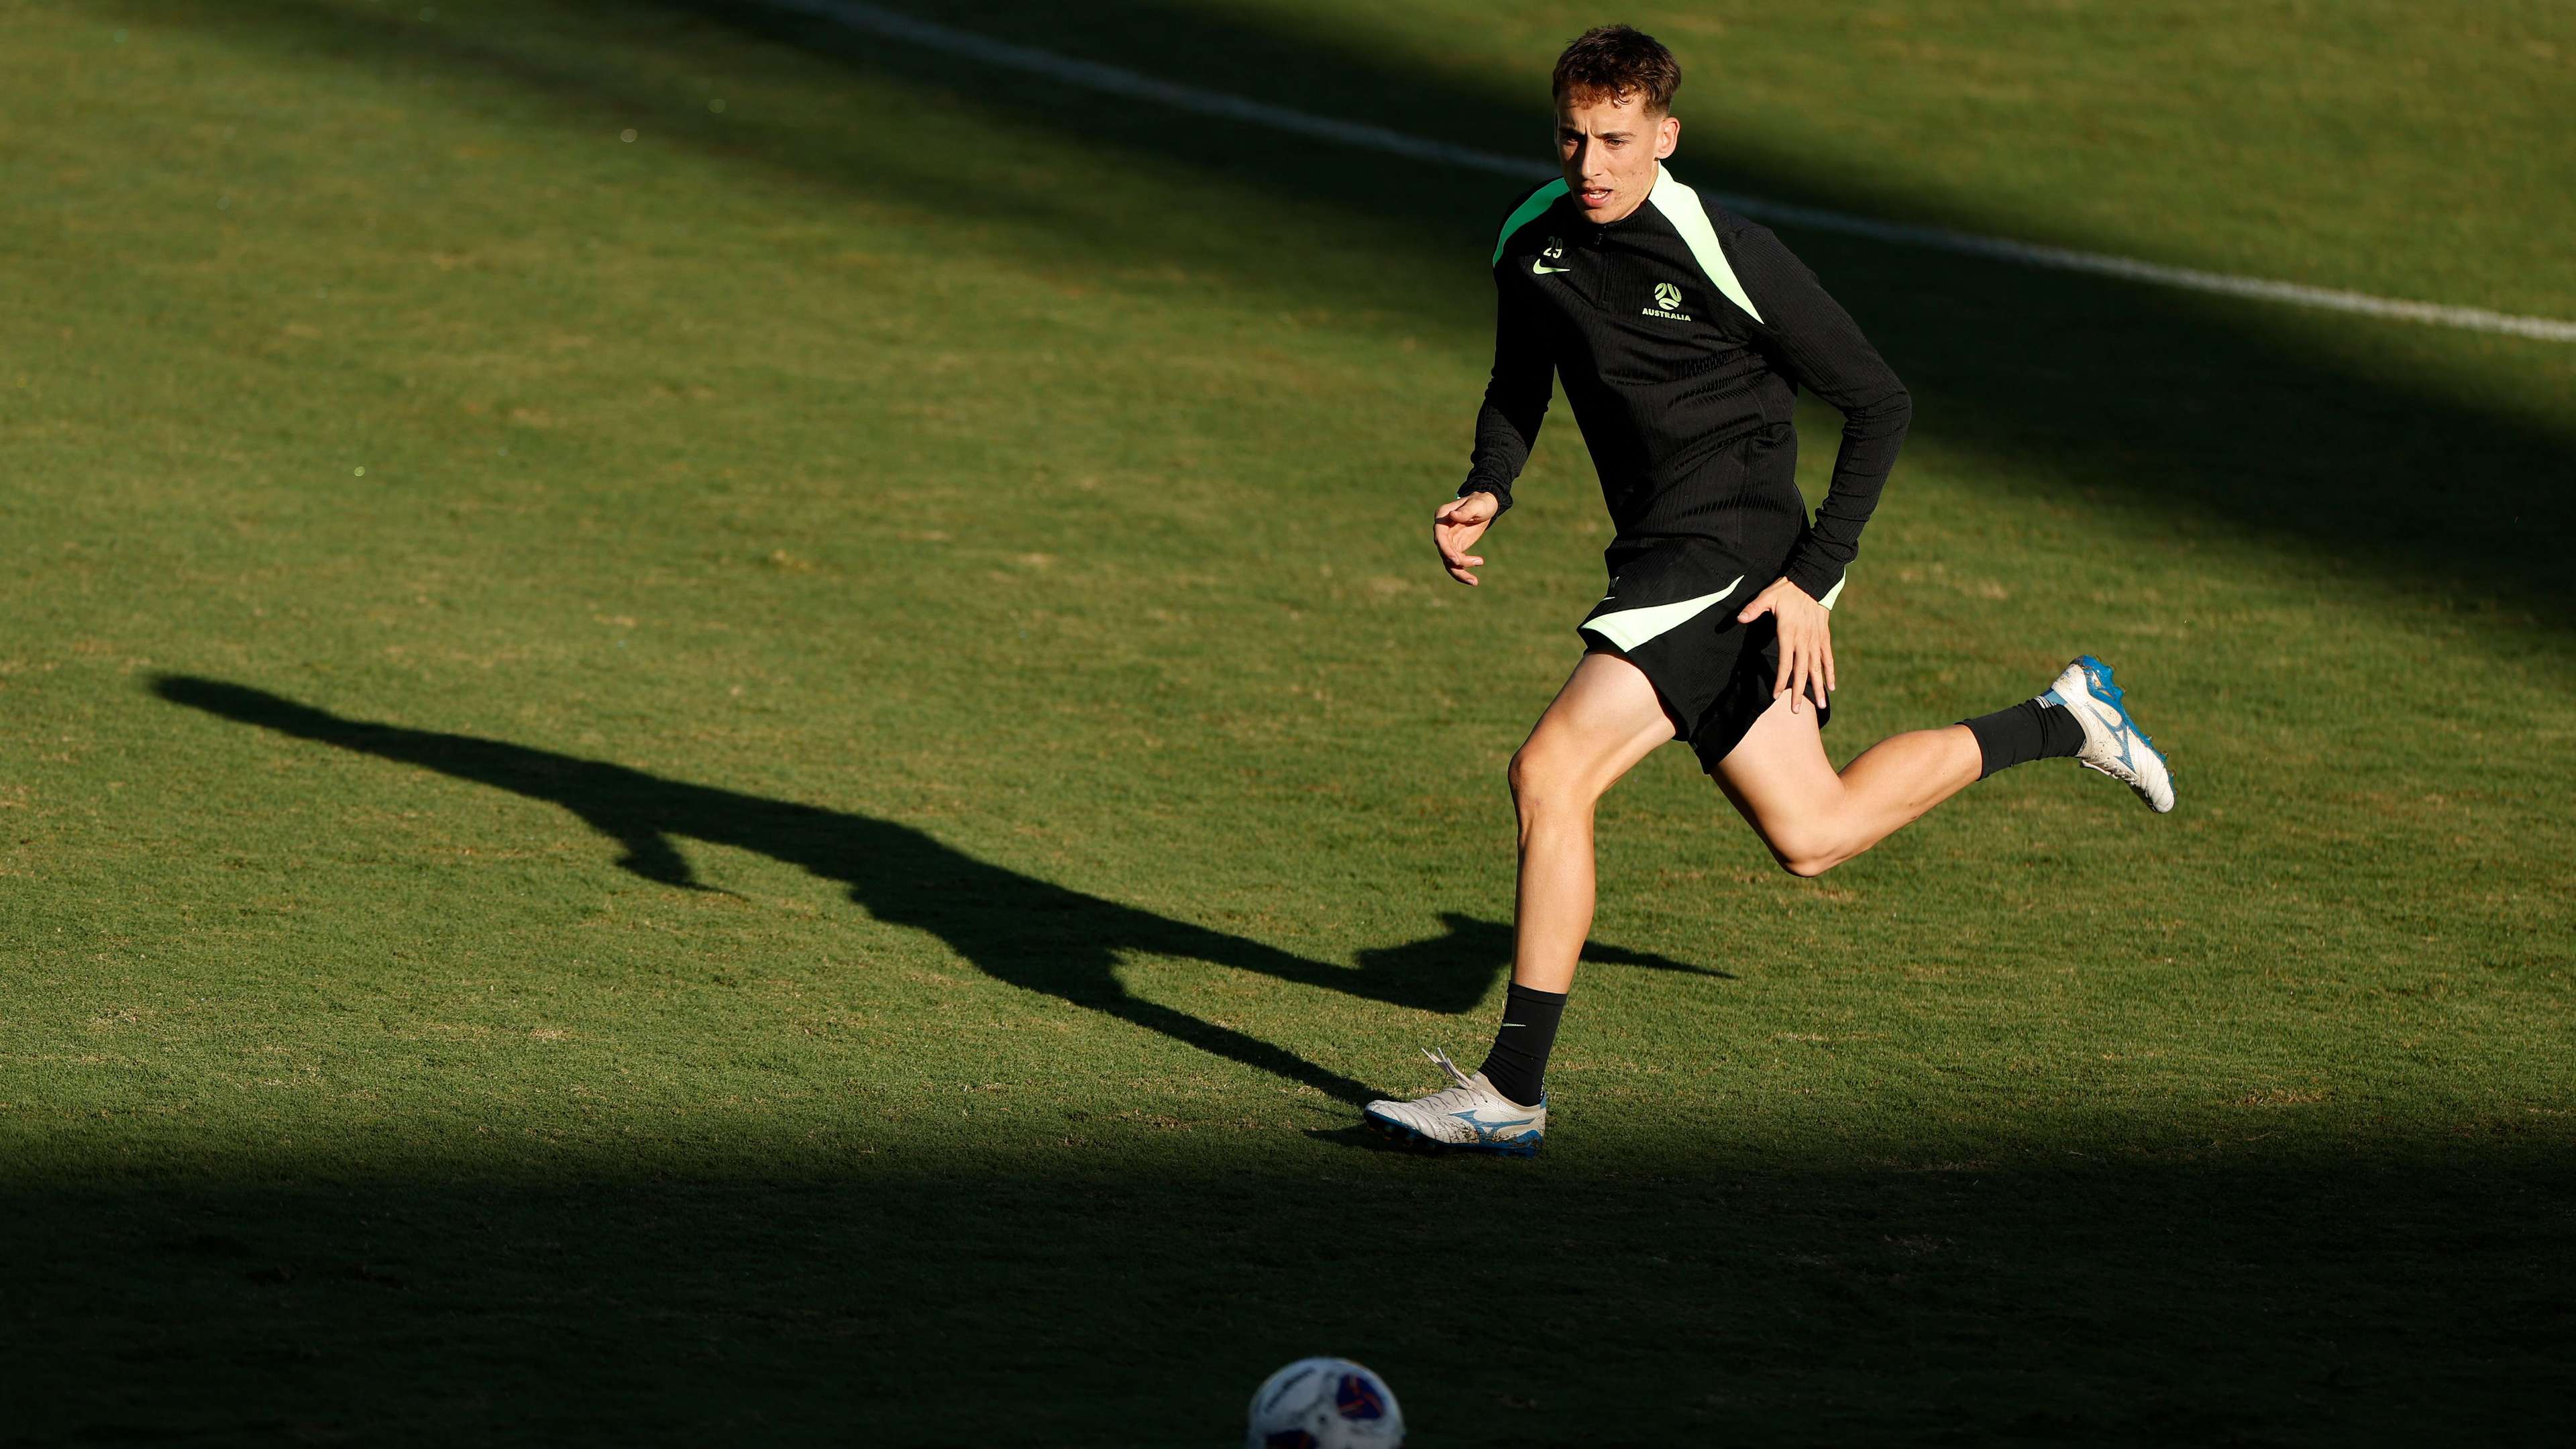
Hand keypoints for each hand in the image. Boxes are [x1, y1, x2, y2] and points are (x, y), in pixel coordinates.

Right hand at [1433, 491, 1498, 585]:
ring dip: (1460, 573)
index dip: (1445, 548)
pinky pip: (1457, 564)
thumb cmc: (1481, 503)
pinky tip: (1474, 579)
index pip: (1440, 535)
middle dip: (1455, 562)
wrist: (1486, 507)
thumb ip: (1465, 511)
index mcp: (1442, 517)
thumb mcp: (1476, 505)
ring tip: (1474, 581)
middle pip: (1443, 551)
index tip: (1455, 559)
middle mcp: (1442, 531)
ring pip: (1448, 561)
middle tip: (1469, 569)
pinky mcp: (1456, 548)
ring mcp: (1448, 541)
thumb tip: (1453, 516)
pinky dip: (1464, 571)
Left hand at [1736, 576, 1833, 712]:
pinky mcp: (1824, 637)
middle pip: (1802, 670)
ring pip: (1817, 668)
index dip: (1781, 680)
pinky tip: (1831, 686)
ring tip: (1820, 705)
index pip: (1785, 662)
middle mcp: (1804, 640)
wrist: (1813, 580)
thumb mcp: (1767, 596)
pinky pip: (1828, 657)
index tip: (1777, 695)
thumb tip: (1739, 619)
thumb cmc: (1787, 590)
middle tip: (1797, 711)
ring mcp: (1816, 639)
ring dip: (1818, 687)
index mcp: (1789, 633)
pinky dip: (1830, 672)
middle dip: (1799, 692)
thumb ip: (1754, 609)